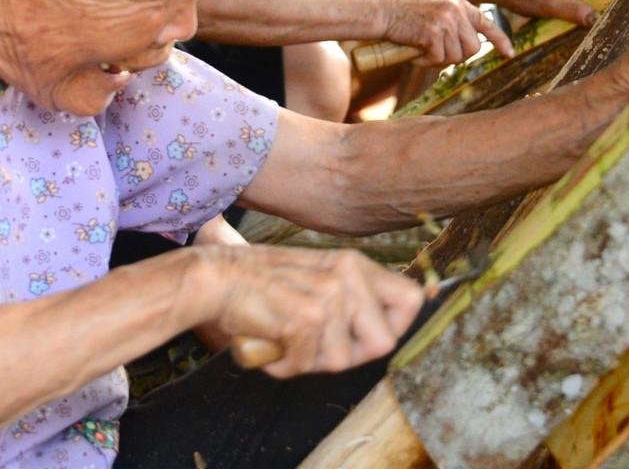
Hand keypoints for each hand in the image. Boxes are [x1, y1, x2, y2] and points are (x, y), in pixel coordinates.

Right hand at [193, 244, 423, 378]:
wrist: (217, 278)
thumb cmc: (262, 289)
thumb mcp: (318, 280)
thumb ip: (352, 301)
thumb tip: (387, 335)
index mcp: (355, 264)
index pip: (411, 300)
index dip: (393, 329)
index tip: (364, 337)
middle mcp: (348, 275)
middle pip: (383, 343)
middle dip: (348, 355)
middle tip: (313, 340)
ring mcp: (331, 294)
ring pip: (343, 361)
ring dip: (310, 361)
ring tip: (285, 335)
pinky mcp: (308, 316)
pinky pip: (308, 364)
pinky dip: (285, 363)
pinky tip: (270, 338)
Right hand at [375, 0, 510, 63]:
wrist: (382, 12)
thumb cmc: (405, 16)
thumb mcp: (436, 10)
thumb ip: (455, 21)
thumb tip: (471, 47)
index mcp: (459, 1)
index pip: (488, 23)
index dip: (501, 41)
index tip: (509, 54)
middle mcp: (456, 8)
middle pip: (474, 47)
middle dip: (459, 56)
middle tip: (439, 54)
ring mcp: (446, 20)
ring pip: (457, 56)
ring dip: (440, 60)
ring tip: (424, 51)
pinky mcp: (433, 32)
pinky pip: (439, 59)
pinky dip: (427, 62)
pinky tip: (416, 53)